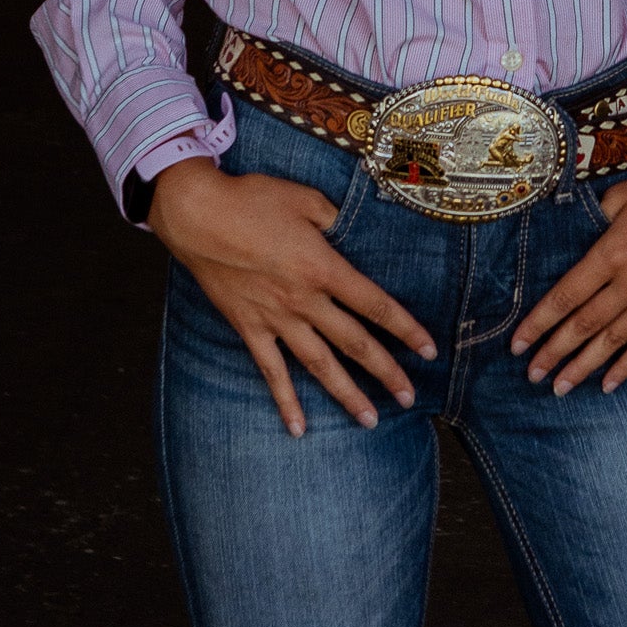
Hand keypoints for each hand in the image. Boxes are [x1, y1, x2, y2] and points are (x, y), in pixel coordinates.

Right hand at [149, 157, 437, 436]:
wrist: (198, 215)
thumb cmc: (252, 199)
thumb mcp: (304, 198)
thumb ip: (334, 218)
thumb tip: (350, 230)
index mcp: (323, 267)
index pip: (375, 304)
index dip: (405, 328)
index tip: (429, 350)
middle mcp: (304, 301)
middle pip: (354, 342)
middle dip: (386, 372)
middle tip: (410, 397)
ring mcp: (276, 319)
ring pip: (320, 365)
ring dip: (347, 394)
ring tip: (370, 420)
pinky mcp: (249, 328)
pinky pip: (271, 372)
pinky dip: (285, 401)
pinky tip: (299, 428)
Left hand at [509, 164, 626, 395]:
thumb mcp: (621, 197)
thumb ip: (592, 225)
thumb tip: (566, 247)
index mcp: (614, 251)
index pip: (566, 296)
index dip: (539, 323)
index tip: (518, 345)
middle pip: (585, 325)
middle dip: (555, 353)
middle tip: (532, 375)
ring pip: (614, 341)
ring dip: (585, 367)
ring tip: (560, 387)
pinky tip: (608, 383)